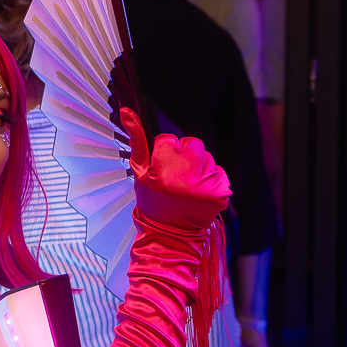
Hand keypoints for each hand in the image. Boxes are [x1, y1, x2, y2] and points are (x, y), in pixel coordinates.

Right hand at [121, 106, 230, 232]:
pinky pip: (220, 172)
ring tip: (188, 187)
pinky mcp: (220, 192)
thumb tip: (127, 111)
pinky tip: (200, 193)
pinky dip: (211, 180)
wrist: (169, 235)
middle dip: (186, 156)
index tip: (162, 169)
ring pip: (207, 158)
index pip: (169, 139)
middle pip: (192, 144)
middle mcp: (185, 174)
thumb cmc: (153, 202)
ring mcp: (204, 184)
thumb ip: (136, 141)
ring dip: (200, 168)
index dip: (165, 153)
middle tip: (177, 177)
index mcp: (162, 168)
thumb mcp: (139, 173)